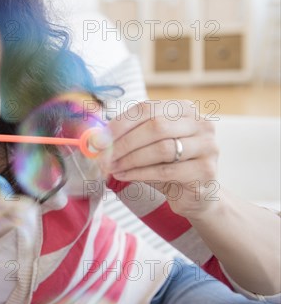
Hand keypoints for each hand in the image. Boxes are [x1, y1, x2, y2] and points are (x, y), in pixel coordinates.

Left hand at [102, 100, 218, 216]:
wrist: (194, 194)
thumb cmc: (166, 165)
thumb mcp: (148, 145)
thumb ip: (128, 135)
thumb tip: (96, 136)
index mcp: (184, 109)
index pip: (147, 108)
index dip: (121, 123)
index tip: (100, 137)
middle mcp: (201, 123)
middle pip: (156, 126)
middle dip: (124, 142)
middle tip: (103, 156)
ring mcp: (208, 146)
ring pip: (161, 149)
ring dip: (130, 159)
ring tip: (112, 167)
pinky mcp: (206, 171)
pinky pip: (166, 171)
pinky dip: (140, 174)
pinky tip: (124, 176)